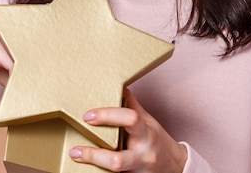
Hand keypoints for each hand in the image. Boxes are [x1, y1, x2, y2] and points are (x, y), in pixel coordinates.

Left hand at [69, 88, 186, 172]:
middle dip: (94, 155)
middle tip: (75, 149)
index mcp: (146, 134)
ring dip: (94, 163)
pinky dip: (101, 170)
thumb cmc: (157, 140)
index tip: (88, 115)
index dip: (108, 116)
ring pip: (116, 170)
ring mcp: (139, 170)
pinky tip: (87, 166)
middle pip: (118, 159)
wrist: (175, 166)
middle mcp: (143, 154)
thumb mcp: (147, 122)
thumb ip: (132, 106)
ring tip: (75, 154)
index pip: (131, 120)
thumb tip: (119, 86)